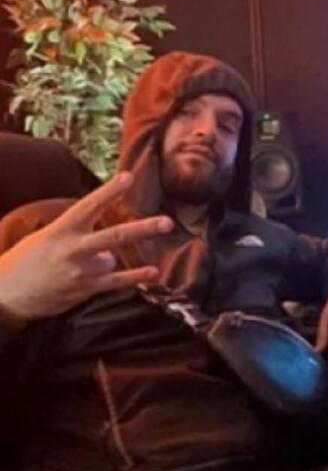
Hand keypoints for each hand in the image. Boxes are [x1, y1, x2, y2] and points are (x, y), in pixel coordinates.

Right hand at [0, 172, 171, 323]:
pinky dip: (137, 277)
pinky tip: (154, 272)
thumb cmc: (27, 261)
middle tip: (167, 222)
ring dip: (104, 263)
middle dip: (142, 229)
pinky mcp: (85, 289)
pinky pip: (117, 282)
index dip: (109, 191)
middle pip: (114, 236)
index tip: (129, 177)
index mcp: (61, 229)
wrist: (6, 293)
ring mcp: (80, 270)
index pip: (89, 205)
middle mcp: (73, 248)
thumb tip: (110, 250)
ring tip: (79, 266)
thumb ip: (79, 236)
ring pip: (111, 261)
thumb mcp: (46, 237)